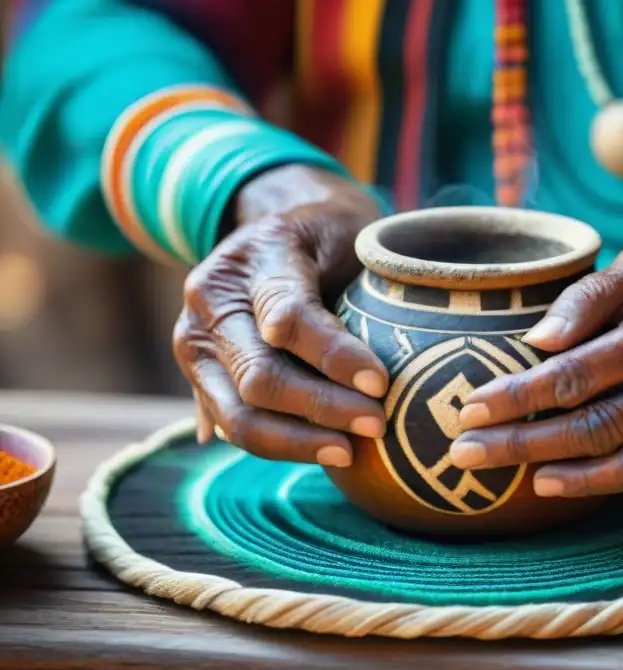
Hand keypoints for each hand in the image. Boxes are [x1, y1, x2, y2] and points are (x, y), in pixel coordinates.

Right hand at [174, 164, 388, 466]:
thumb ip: (357, 288)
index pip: (288, 318)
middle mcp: (209, 301)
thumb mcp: (348, 236)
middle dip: (320, 408)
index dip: (335, 356)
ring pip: (237, 413)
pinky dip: (278, 444)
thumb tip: (376, 373)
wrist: (276, 218)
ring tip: (349, 451)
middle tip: (376, 424)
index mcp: (252, 257)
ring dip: (296, 441)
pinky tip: (321, 451)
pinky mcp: (198, 375)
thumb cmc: (329, 233)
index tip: (380, 384)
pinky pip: (232, 424)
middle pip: (258, 374)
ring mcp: (195, 342)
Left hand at [449, 246, 622, 496]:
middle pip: (590, 423)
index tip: (470, 407)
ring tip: (489, 470)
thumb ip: (588, 296)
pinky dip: (593, 482)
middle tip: (463, 450)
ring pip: (613, 456)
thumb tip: (537, 342)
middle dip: (519, 441)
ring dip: (546, 467)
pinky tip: (548, 482)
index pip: (579, 371)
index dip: (521, 395)